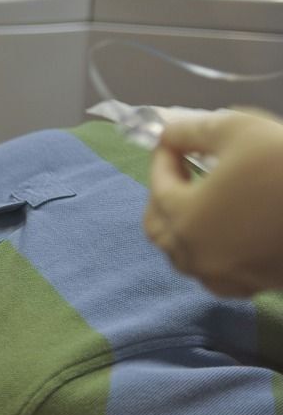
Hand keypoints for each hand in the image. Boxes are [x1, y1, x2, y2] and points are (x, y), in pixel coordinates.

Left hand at [144, 110, 282, 295]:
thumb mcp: (237, 129)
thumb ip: (193, 130)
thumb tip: (171, 134)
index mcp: (184, 216)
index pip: (157, 184)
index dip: (163, 157)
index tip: (173, 141)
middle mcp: (197, 254)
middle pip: (159, 229)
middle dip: (163, 196)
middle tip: (183, 170)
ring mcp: (227, 276)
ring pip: (184, 257)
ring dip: (183, 228)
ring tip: (201, 199)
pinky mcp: (257, 286)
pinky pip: (217, 275)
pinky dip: (210, 253)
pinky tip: (226, 233)